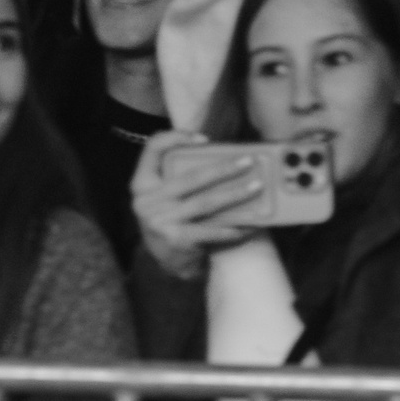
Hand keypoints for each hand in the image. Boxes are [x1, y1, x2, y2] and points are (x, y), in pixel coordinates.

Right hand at [132, 131, 262, 282]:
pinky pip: (211, 230)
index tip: (204, 139)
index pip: (153, 148)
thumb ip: (177, 176)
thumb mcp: (162, 196)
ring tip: (256, 187)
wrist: (164, 263)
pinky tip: (251, 222)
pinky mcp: (176, 240)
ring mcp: (161, 221)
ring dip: (235, 194)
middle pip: (190, 177)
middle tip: (248, 161)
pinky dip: (233, 226)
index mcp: (142, 183)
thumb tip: (222, 158)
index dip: (176, 137)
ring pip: (205, 202)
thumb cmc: (170, 219)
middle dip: (223, 168)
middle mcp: (147, 200)